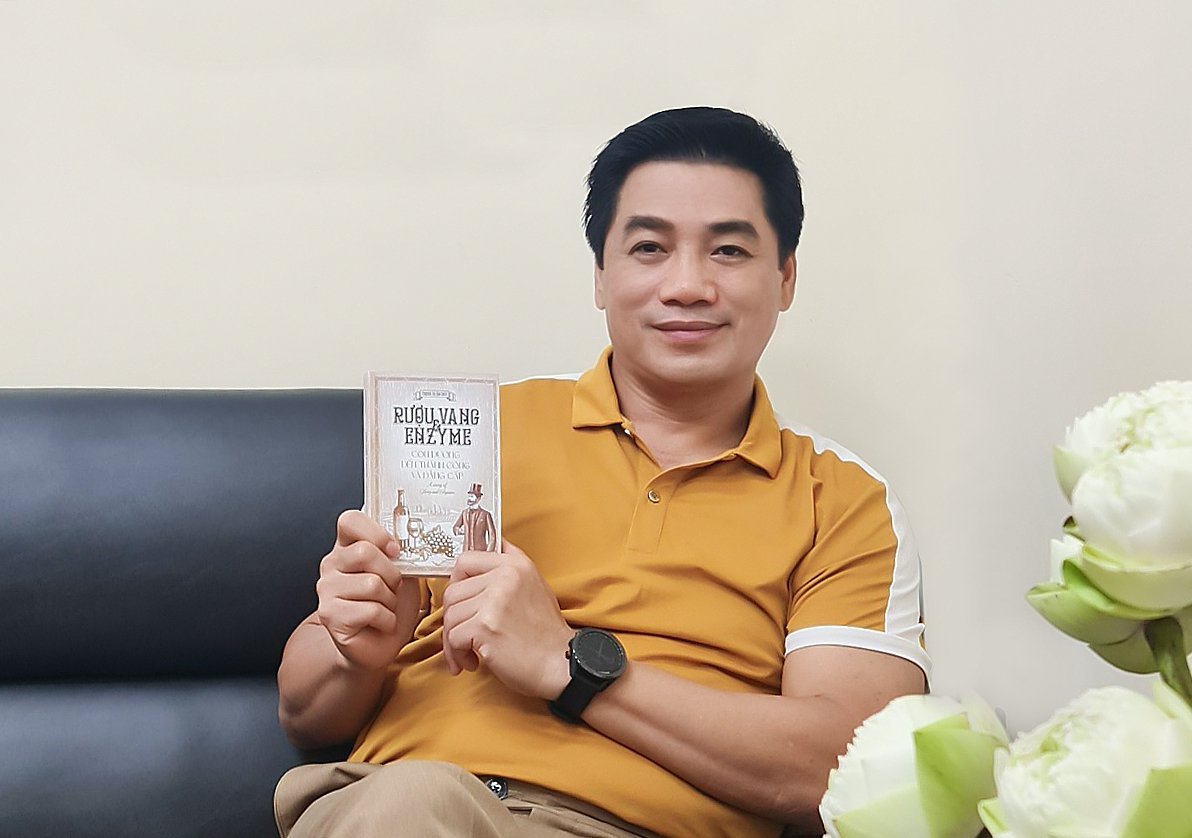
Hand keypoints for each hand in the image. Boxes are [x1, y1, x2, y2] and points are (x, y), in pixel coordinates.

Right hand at [316, 510, 421, 671]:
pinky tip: (381, 623)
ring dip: (390, 600)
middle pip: (365, 552)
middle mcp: (331, 564)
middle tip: (394, 588)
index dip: (376, 532)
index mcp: (347, 547)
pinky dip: (387, 619)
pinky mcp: (329, 615)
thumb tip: (407, 540)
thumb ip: (400, 553)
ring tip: (386, 607)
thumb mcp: (401, 571)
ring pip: (372, 583)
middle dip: (392, 573)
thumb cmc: (390, 604)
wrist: (379, 644)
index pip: (350, 520)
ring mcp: (326, 590)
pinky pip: (370, 610)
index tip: (394, 549)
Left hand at [441, 541, 573, 699]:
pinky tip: (472, 661)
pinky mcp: (485, 626)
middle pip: (453, 591)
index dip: (457, 582)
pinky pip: (452, 637)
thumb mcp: (534, 587)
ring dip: (453, 640)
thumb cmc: (546, 634)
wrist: (560, 664)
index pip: (466, 559)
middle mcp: (505, 577)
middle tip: (462, 634)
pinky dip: (457, 654)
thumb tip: (478, 561)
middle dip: (453, 618)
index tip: (460, 601)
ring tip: (469, 652)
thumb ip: (507, 571)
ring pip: (450, 616)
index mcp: (515, 564)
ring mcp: (494, 600)